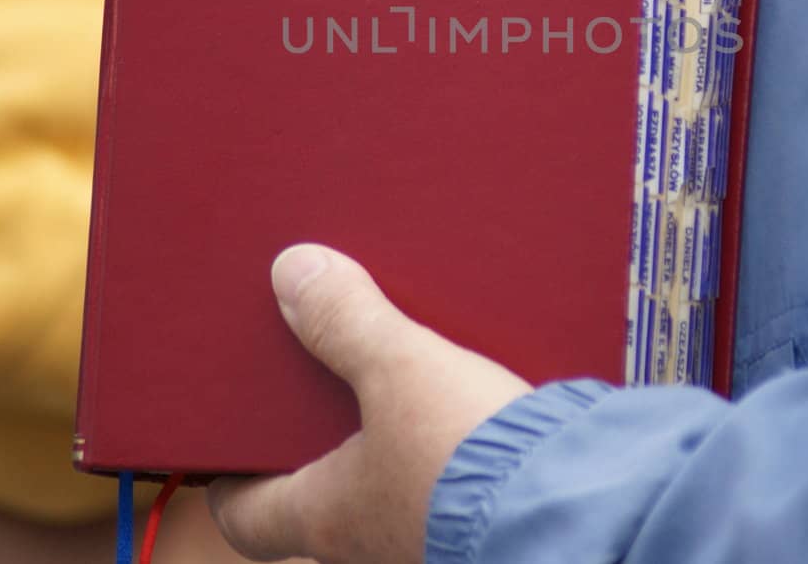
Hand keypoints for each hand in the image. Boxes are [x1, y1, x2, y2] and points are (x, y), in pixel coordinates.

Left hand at [208, 245, 531, 563]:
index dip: (224, 478)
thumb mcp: (399, 369)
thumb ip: (344, 320)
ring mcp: (434, 528)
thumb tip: (291, 272)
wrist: (587, 506)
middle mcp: (376, 536)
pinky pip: (448, 465)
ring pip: (388, 473)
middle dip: (315, 428)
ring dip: (385, 423)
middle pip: (320, 486)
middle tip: (316, 363)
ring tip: (393, 356)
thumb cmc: (473, 457)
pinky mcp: (491, 509)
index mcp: (329, 515)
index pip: (247, 517)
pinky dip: (443, 426)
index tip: (220, 439)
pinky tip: (464, 378)